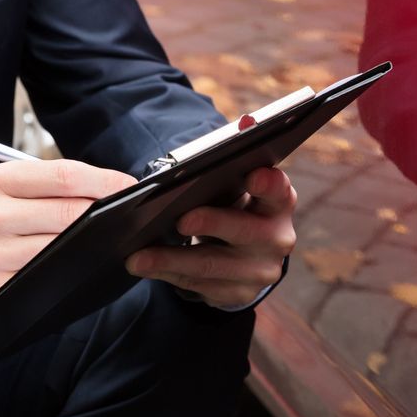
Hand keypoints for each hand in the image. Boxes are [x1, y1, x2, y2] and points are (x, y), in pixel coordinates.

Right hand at [0, 158, 137, 331]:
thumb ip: (46, 186)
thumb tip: (108, 188)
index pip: (64, 175)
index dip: (105, 180)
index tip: (129, 186)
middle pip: (70, 212)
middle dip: (106, 212)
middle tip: (127, 212)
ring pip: (65, 245)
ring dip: (93, 242)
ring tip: (107, 236)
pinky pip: (51, 276)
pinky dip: (72, 268)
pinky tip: (80, 262)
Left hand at [124, 166, 296, 308]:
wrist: (246, 254)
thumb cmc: (234, 205)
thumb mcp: (237, 185)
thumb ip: (235, 161)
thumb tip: (247, 123)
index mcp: (279, 201)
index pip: (279, 190)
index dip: (268, 183)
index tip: (252, 175)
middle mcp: (278, 238)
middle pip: (244, 232)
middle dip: (211, 225)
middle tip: (179, 219)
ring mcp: (260, 270)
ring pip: (213, 266)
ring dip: (172, 260)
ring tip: (137, 256)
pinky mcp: (238, 293)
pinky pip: (199, 286)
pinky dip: (169, 275)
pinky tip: (145, 267)